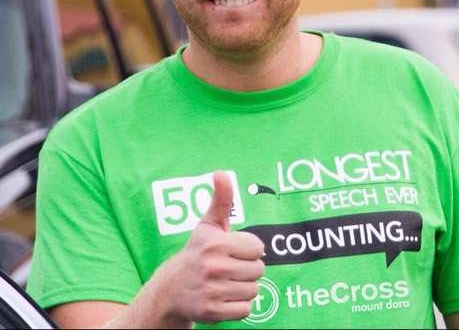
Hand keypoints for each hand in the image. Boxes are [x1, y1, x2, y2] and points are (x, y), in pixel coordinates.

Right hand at [151, 171, 264, 325]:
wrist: (171, 289)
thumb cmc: (198, 253)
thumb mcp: (208, 225)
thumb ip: (221, 200)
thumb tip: (221, 173)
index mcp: (216, 244)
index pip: (258, 249)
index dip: (248, 250)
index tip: (232, 251)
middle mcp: (214, 267)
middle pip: (259, 270)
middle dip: (247, 270)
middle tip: (228, 268)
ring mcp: (212, 291)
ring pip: (254, 290)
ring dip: (243, 288)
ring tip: (225, 282)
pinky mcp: (212, 312)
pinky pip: (246, 310)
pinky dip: (238, 306)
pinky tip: (223, 297)